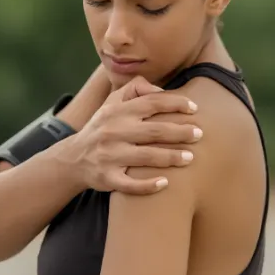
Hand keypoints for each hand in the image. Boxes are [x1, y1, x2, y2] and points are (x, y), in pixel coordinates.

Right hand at [64, 75, 202, 194]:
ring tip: (190, 158)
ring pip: (146, 157)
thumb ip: (135, 89)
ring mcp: (110, 156)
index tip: (195, 108)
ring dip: (171, 157)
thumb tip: (162, 90)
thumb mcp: (111, 102)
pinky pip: (130, 184)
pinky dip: (148, 185)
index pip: (151, 103)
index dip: (175, 103)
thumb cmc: (102, 127)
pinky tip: (165, 184)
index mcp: (118, 111)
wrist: (74, 158)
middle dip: (180, 132)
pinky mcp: (107, 178)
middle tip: (200, 134)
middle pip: (154, 131)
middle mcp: (114, 131)